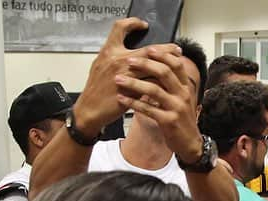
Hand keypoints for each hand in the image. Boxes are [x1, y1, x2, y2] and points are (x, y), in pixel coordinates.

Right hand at [73, 18, 181, 137]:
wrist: (90, 109)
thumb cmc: (97, 89)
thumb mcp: (102, 66)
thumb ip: (118, 57)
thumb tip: (137, 54)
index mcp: (108, 51)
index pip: (120, 28)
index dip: (133, 23)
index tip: (144, 25)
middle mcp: (117, 60)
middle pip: (148, 50)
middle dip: (166, 49)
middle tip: (176, 50)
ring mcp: (125, 75)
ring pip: (153, 67)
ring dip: (168, 66)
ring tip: (177, 65)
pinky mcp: (131, 91)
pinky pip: (152, 84)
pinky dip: (161, 81)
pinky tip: (169, 82)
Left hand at [115, 46, 202, 162]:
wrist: (190, 143)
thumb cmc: (182, 120)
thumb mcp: (182, 99)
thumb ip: (173, 84)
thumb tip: (159, 67)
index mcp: (186, 87)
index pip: (177, 64)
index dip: (162, 54)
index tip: (148, 48)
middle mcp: (183, 95)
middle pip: (164, 73)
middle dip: (145, 64)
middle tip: (129, 60)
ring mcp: (176, 108)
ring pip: (154, 90)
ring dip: (134, 83)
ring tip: (118, 79)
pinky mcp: (168, 121)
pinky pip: (148, 109)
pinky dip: (133, 103)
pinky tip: (121, 98)